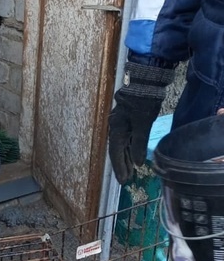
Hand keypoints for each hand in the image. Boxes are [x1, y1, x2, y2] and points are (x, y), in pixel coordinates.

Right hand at [108, 62, 174, 184]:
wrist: (146, 80)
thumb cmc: (143, 102)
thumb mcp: (143, 124)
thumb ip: (138, 145)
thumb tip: (137, 164)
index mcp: (116, 130)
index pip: (115, 153)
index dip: (119, 168)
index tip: (123, 181)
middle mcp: (115, 128)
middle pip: (117, 151)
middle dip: (121, 165)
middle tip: (126, 179)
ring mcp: (121, 123)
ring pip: (121, 145)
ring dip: (125, 158)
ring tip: (130, 171)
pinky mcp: (128, 119)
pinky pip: (126, 139)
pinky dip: (129, 149)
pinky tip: (132, 155)